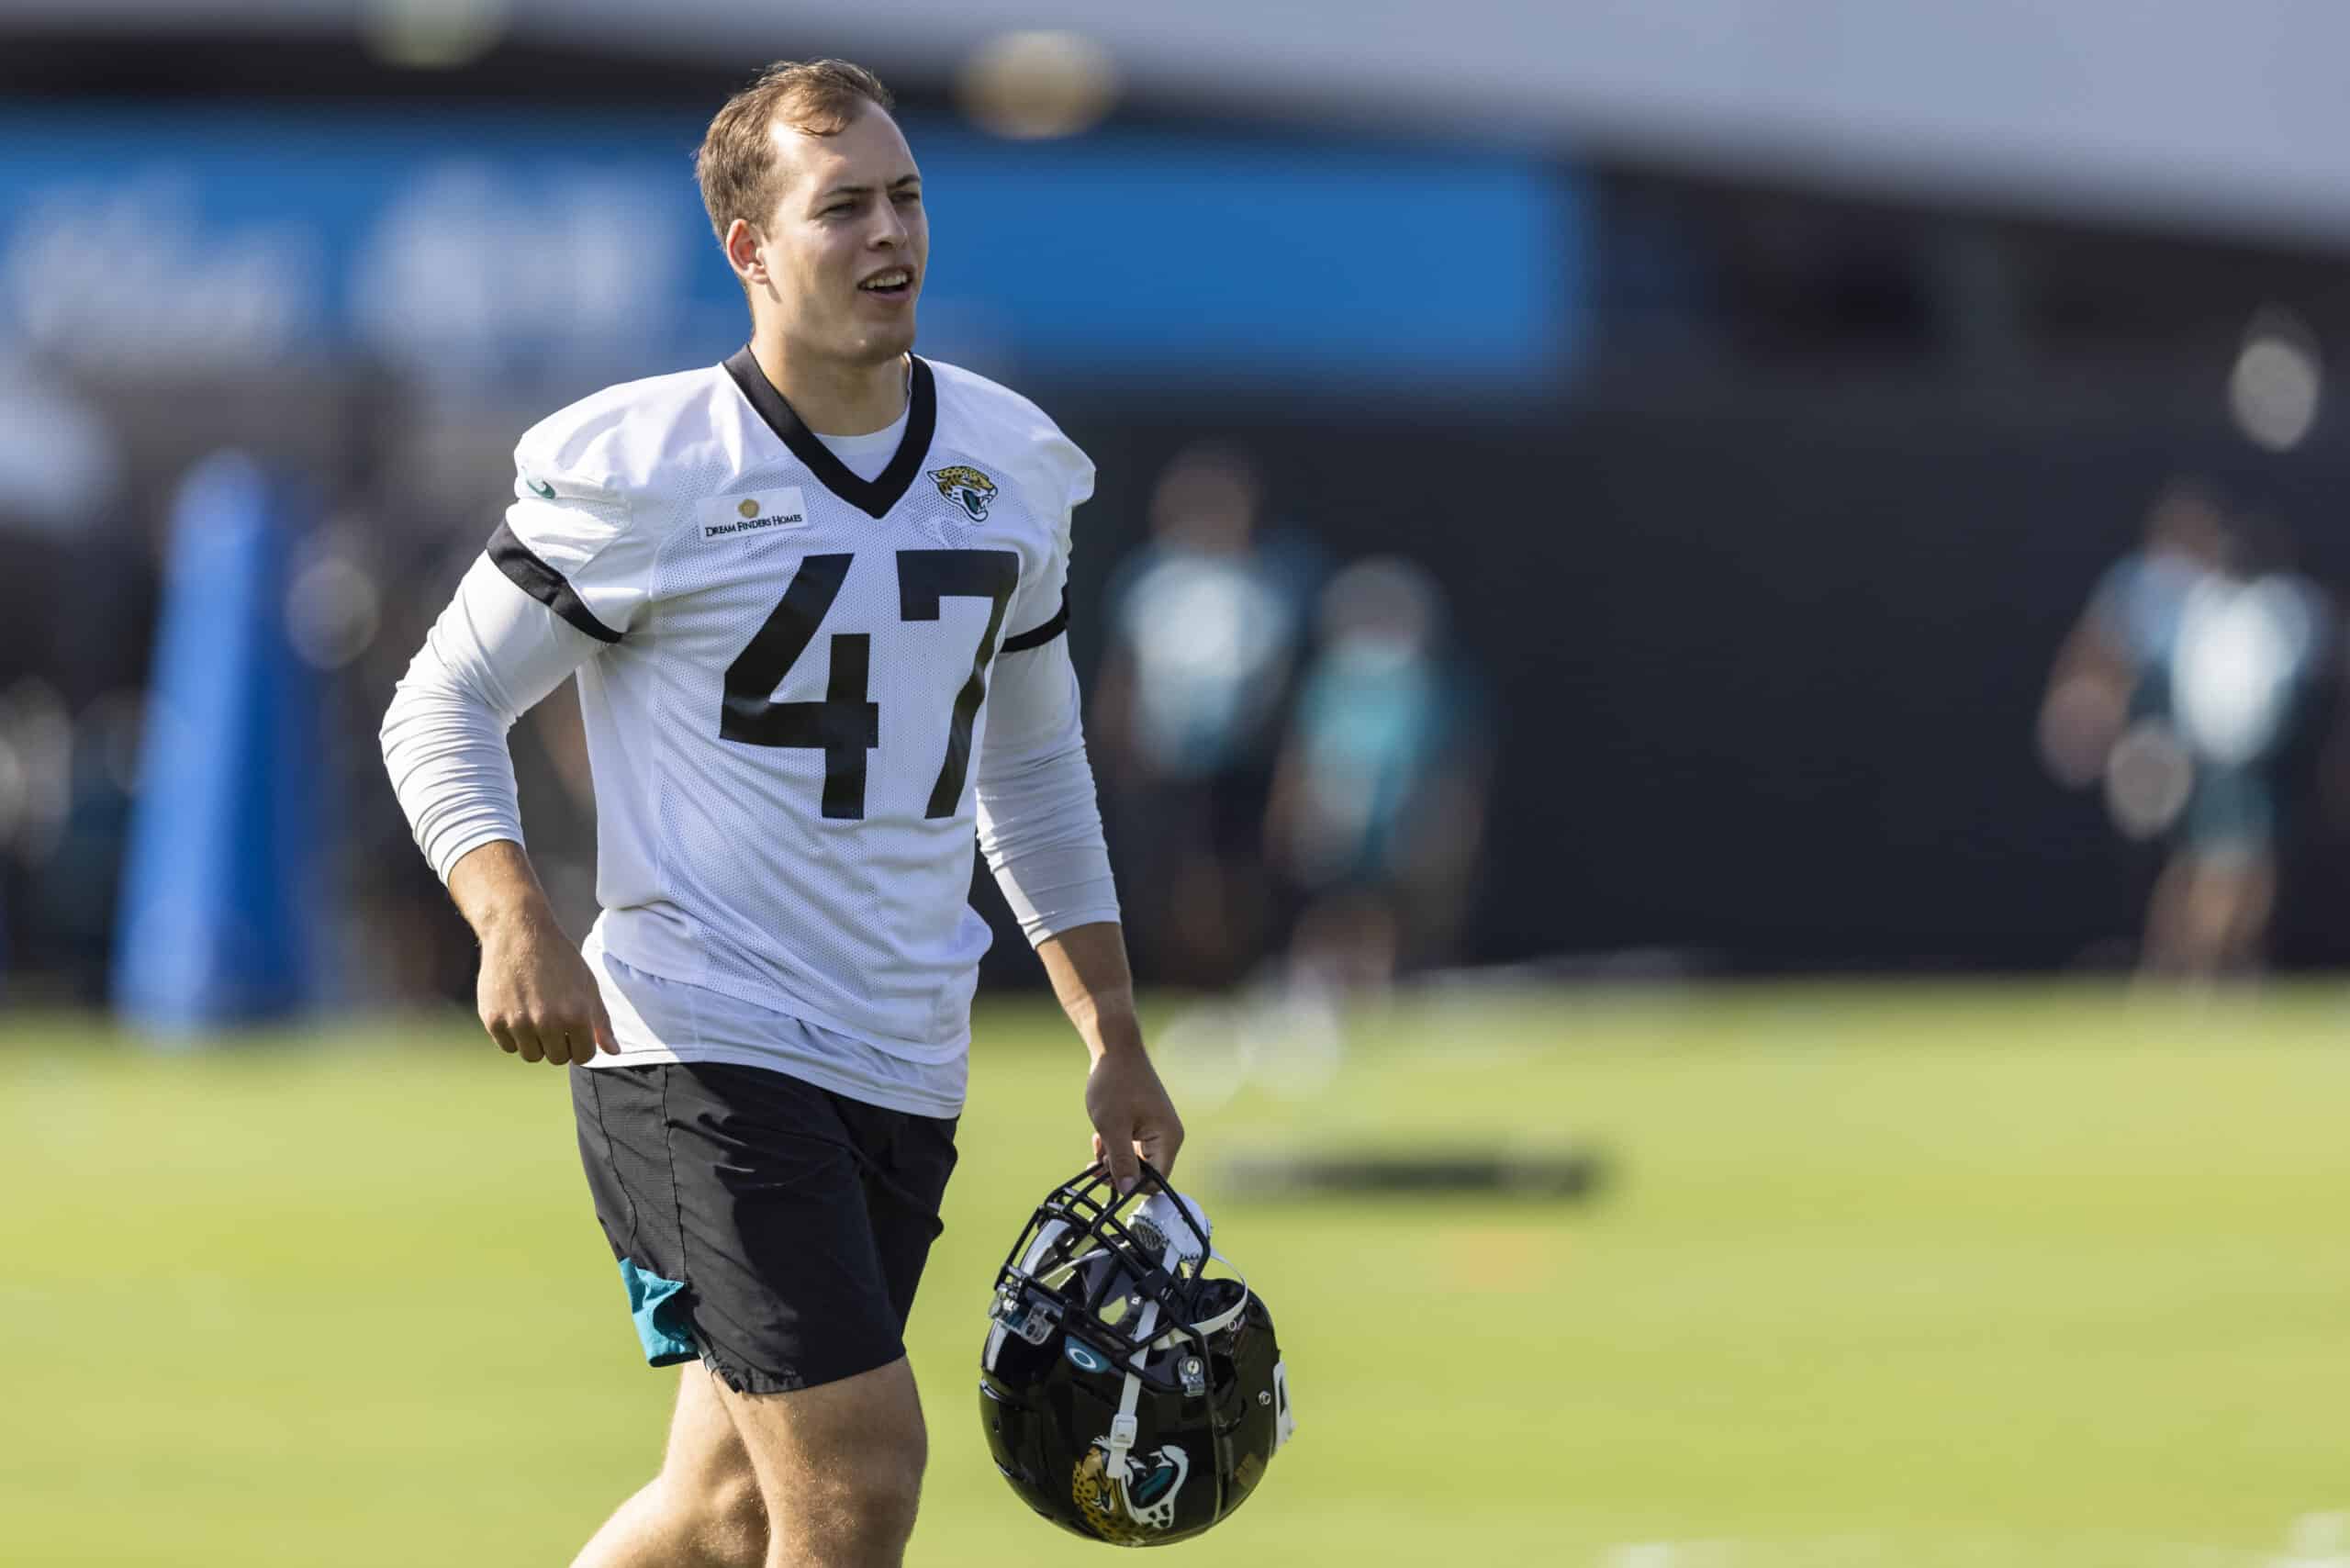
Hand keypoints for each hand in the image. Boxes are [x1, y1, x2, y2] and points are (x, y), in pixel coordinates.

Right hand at [475, 910, 617, 1066]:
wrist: (518, 931)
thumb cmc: (559, 959)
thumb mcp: (588, 985)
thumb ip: (601, 1022)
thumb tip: (614, 1053)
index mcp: (576, 1015)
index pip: (583, 1056)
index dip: (581, 1044)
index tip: (574, 1028)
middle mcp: (547, 1022)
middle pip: (557, 1058)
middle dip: (559, 1043)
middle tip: (553, 1016)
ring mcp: (518, 1022)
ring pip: (531, 1055)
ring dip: (535, 1041)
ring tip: (535, 1012)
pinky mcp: (493, 1020)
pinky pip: (507, 1046)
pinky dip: (513, 1034)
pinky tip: (516, 1009)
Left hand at [1085, 1045, 1183, 1194]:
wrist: (1114, 1049)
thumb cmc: (1115, 1084)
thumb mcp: (1113, 1127)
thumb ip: (1121, 1161)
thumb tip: (1127, 1190)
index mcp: (1167, 1139)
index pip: (1156, 1180)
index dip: (1132, 1185)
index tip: (1107, 1177)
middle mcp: (1167, 1137)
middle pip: (1145, 1173)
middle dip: (1118, 1171)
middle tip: (1094, 1165)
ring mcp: (1156, 1130)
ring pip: (1134, 1161)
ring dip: (1112, 1159)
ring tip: (1097, 1143)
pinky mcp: (1144, 1125)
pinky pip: (1130, 1148)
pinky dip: (1114, 1147)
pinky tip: (1100, 1136)